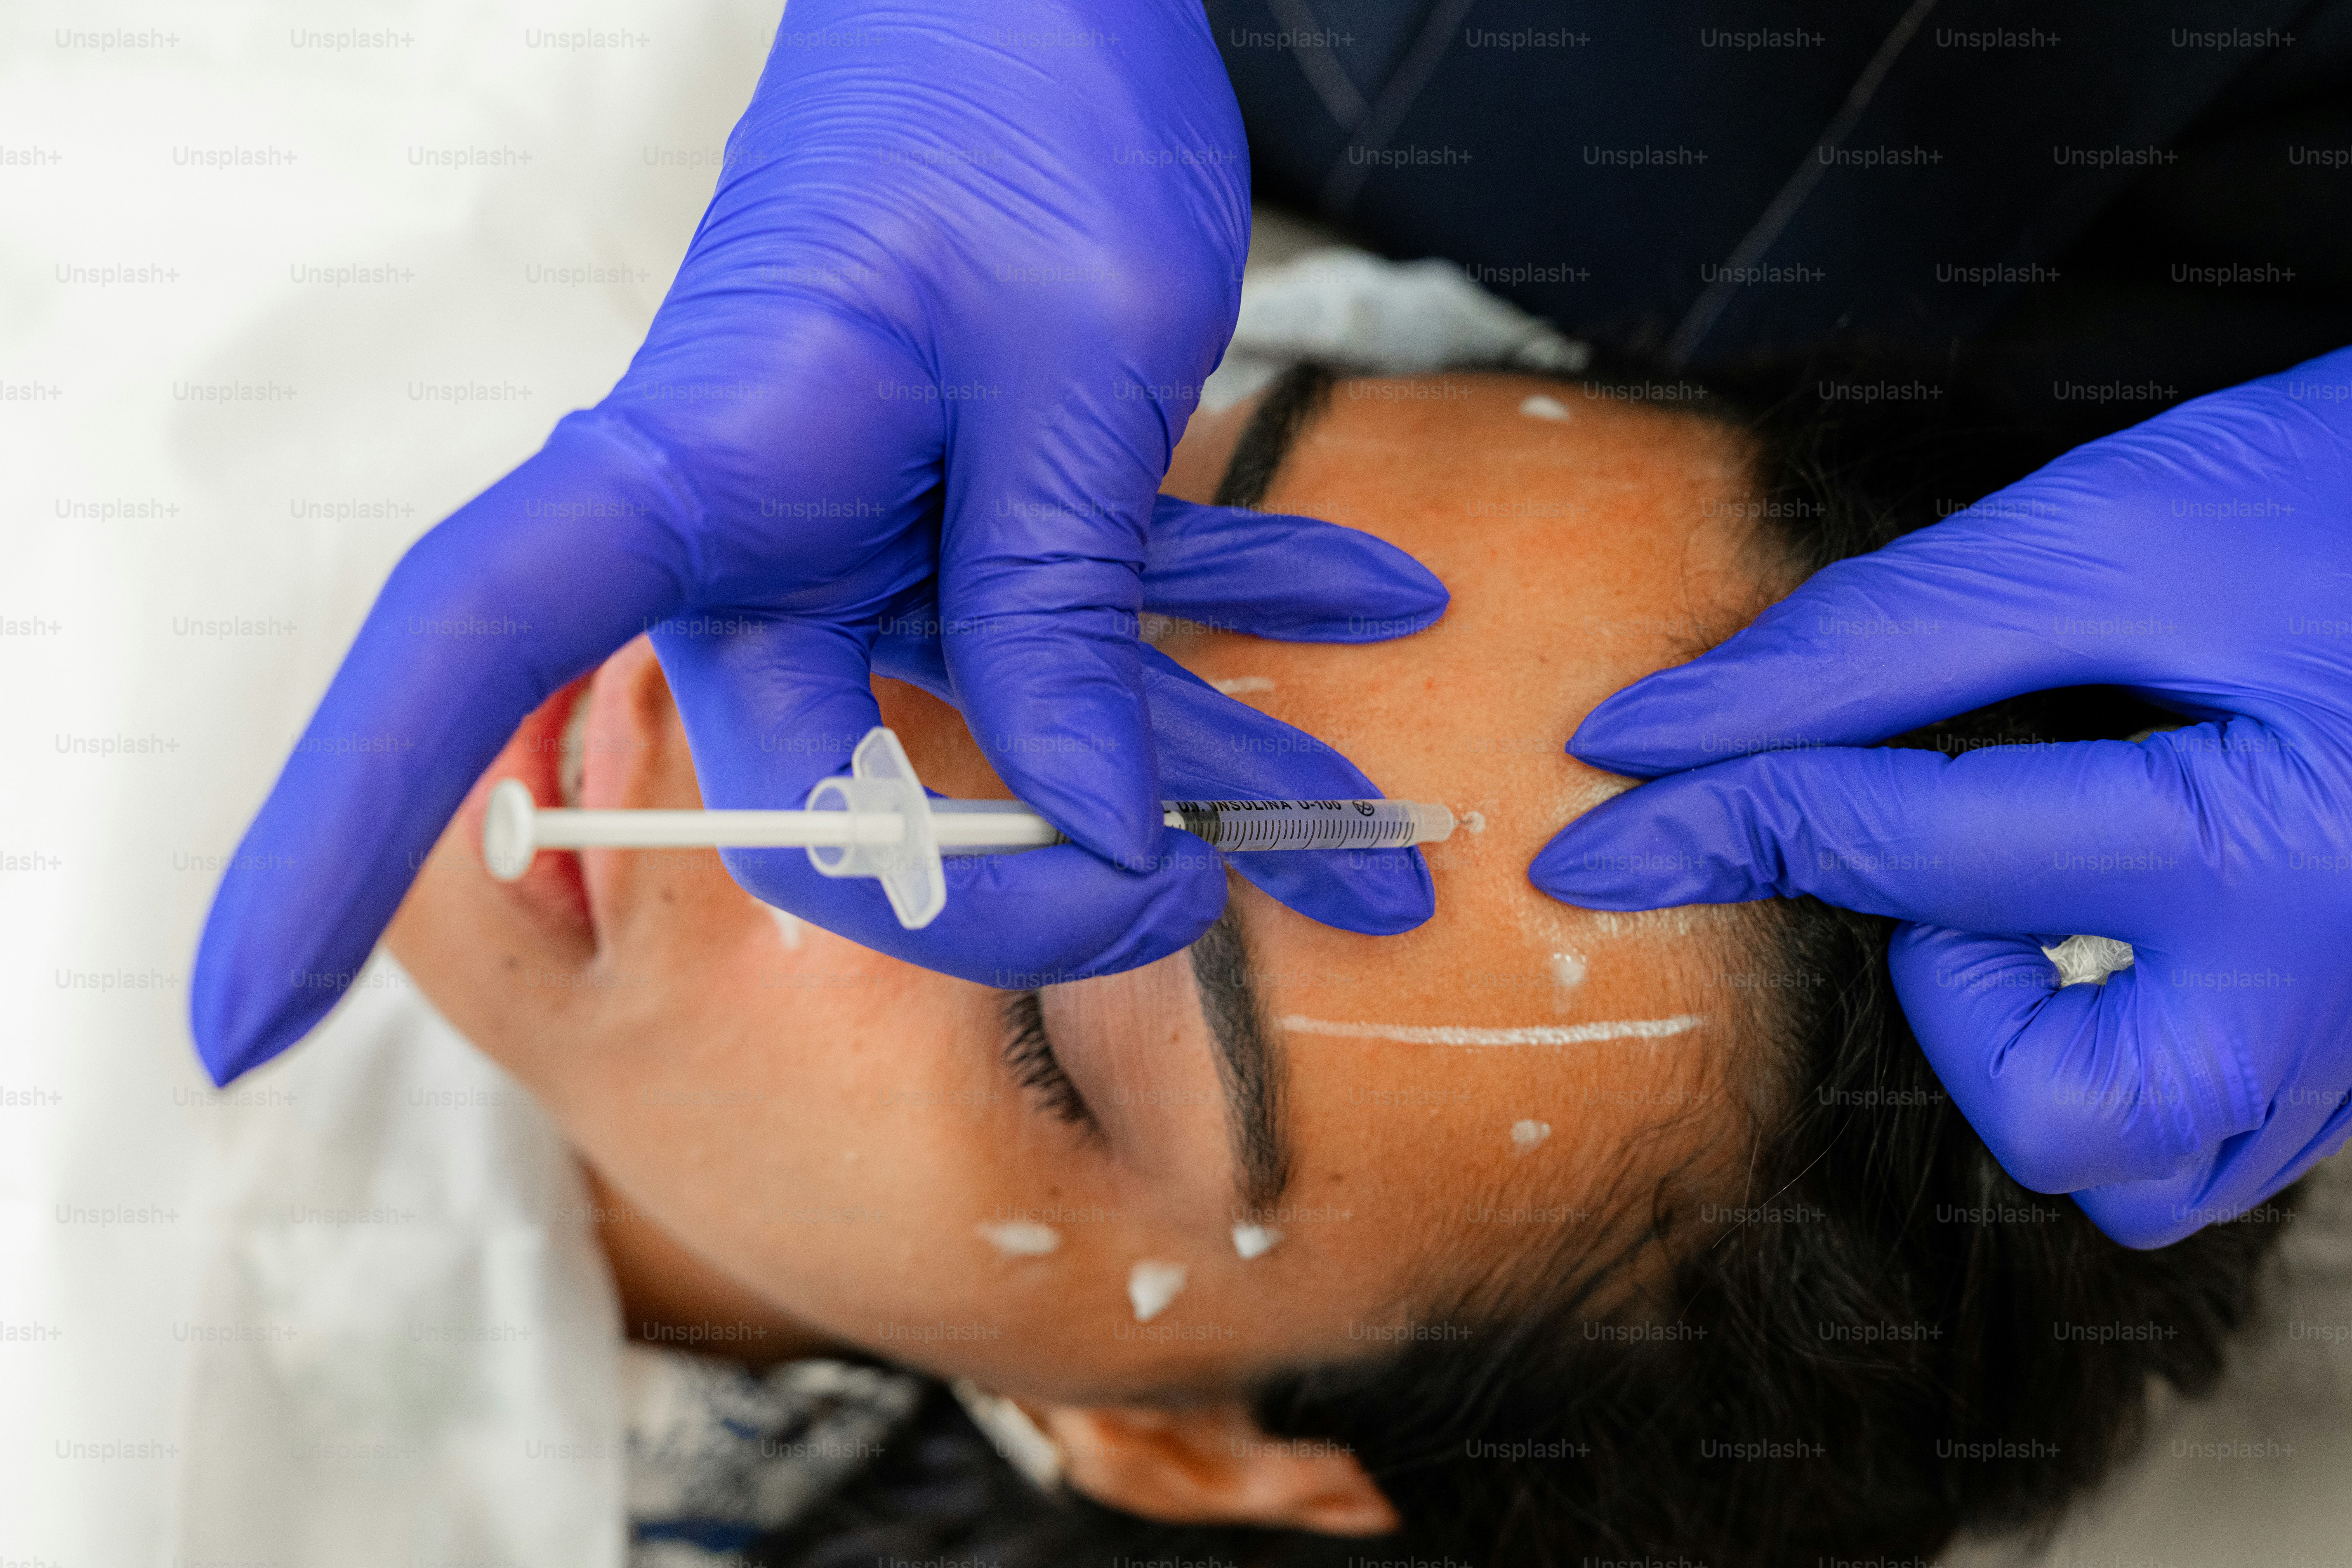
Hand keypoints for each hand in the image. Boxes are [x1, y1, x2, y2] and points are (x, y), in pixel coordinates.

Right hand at [191, 0, 1427, 1082]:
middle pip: (826, 798)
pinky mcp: (963, 509)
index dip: (327, 838)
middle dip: (1028, 885)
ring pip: (1003, 721)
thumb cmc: (1023, 99)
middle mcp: (753, 533)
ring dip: (1196, 771)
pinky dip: (1219, 626)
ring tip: (1379, 851)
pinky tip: (1371, 615)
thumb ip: (1054, 611)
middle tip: (1207, 897)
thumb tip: (1076, 838)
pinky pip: (1080, 616)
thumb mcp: (1067, 371)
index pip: (462, 655)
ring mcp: (862, 533)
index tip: (223, 1029)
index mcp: (698, 473)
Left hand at [1530, 346, 2351, 1246]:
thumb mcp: (2125, 528)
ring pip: (2134, 1163)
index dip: (1717, 819)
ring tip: (2035, 891)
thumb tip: (1664, 727)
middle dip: (1943, 983)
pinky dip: (2117, 1058)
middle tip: (1954, 837)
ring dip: (2030, 1044)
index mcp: (2266, 851)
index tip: (1590, 824)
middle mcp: (2329, 989)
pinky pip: (2208, 1136)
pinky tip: (2104, 932)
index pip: (1900, 849)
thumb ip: (1884, 640)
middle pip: (2052, 1105)